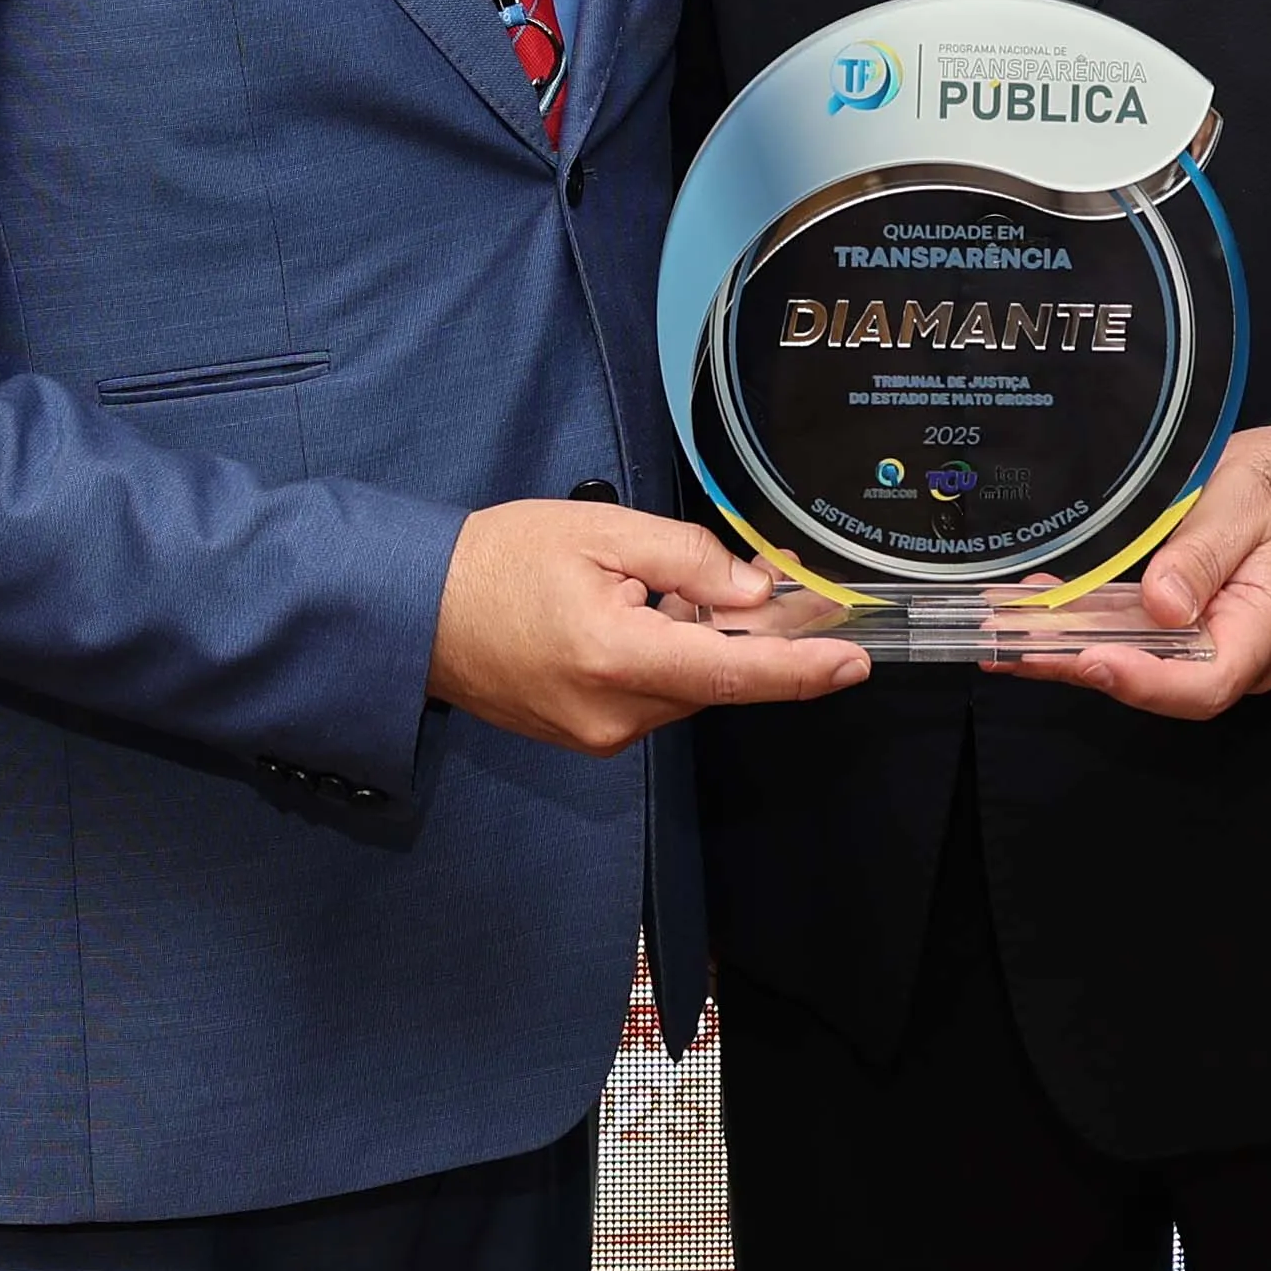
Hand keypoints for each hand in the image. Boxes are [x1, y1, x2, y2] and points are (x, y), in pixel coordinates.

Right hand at [430, 500, 872, 753]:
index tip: (854, 662)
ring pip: (686, 689)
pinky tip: (631, 619)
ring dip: (696, 645)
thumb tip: (754, 591)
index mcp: (618, 659)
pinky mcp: (586, 738)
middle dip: (742, 635)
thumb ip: (687, 559)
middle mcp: (614, 715)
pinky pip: (652, 698)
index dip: (802, 669)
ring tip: (649, 589)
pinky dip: (663, 660)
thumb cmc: (499, 560)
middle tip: (748, 580)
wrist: (415, 612)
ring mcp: (598, 736)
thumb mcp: (601, 531)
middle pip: (715, 679)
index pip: (735, 673)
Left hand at [996, 425, 1270, 716]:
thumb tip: (1163, 605)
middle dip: (1080, 665)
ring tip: (1004, 629)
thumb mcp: (1250, 499)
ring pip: (1133, 663)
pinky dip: (1080, 628)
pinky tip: (1031, 614)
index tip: (1089, 658)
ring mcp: (1205, 645)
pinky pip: (1130, 639)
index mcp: (1264, 629)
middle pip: (1155, 682)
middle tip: (1014, 645)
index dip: (1142, 680)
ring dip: (1066, 650)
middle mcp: (1233, 653)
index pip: (1205, 683)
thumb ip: (1208, 551)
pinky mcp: (1181, 629)